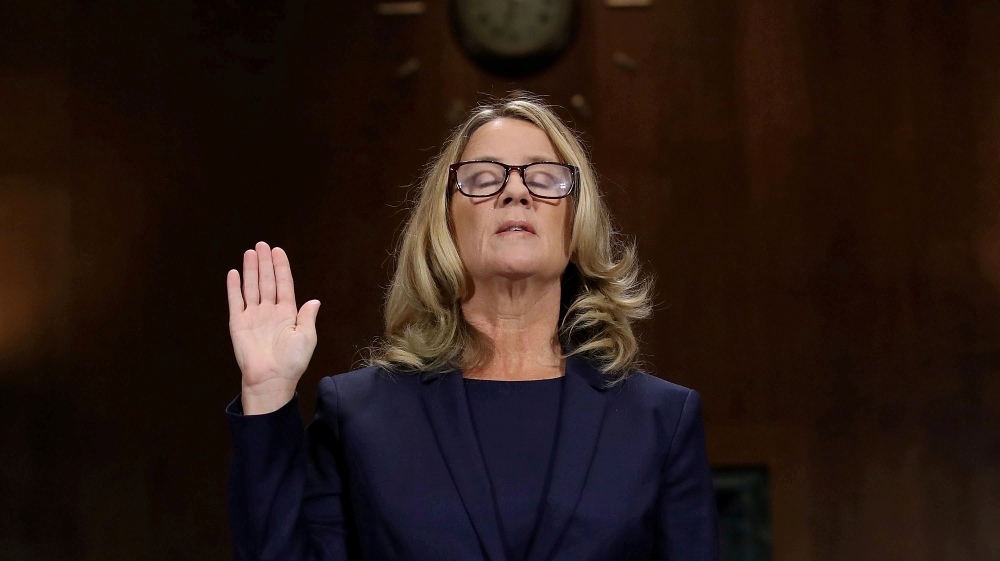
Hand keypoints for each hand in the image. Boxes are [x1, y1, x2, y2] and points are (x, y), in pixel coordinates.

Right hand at [227, 242, 319, 413]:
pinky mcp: (238, 323)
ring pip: (252, 287)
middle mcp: (269, 311)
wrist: (271, 379)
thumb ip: (307, 317)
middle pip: (267, 281)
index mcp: (287, 313)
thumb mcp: (306, 338)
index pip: (284, 284)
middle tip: (262, 244)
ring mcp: (253, 316)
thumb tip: (315, 301)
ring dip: (251, 270)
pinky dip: (234, 288)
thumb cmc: (291, 362)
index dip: (281, 267)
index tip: (278, 251)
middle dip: (265, 263)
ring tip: (250, 253)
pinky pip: (235, 301)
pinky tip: (234, 273)